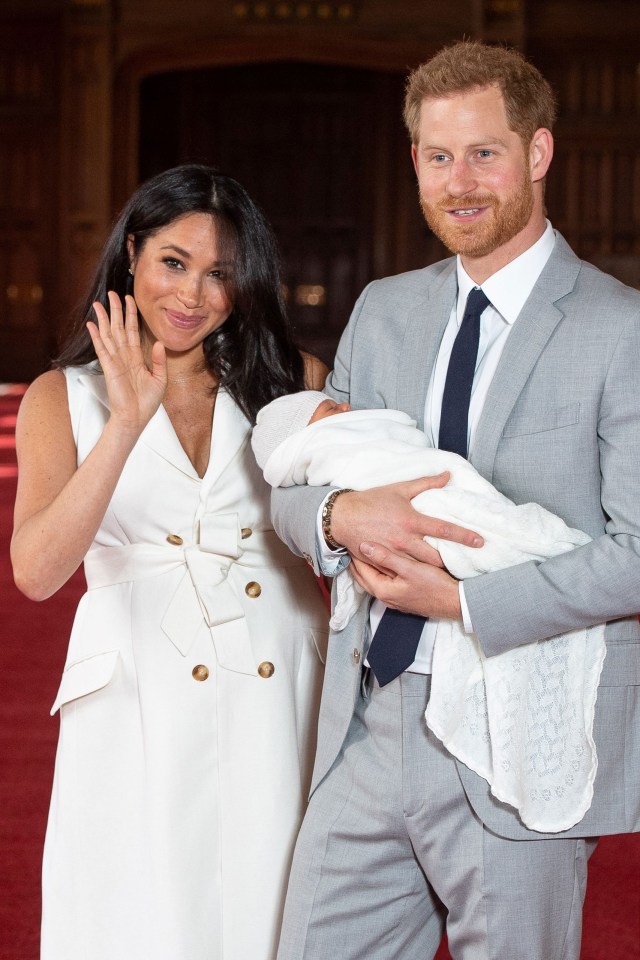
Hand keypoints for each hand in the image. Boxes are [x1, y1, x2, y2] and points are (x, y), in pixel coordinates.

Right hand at [87, 292, 166, 436]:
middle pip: (119, 328)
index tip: (129, 299)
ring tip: (98, 303)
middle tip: (112, 293)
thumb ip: (159, 360)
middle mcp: (124, 356)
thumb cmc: (146, 403)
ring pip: (108, 334)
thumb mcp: (160, 379)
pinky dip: (97, 336)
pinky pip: (102, 349)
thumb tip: (159, 342)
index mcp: (136, 357)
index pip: (133, 331)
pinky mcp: (109, 368)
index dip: (131, 315)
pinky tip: (92, 324)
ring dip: (103, 319)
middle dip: (116, 310)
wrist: (136, 418)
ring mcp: (115, 361)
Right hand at [329, 475, 482, 567]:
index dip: (464, 536)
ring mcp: (394, 553)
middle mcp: (405, 539)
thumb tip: (447, 475)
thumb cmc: (372, 501)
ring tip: (447, 574)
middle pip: (435, 558)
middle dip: (450, 563)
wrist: (343, 516)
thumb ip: (426, 483)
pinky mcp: (383, 561)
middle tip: (464, 565)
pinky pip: (402, 572)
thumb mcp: (400, 489)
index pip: (444, 529)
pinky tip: (422, 577)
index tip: (480, 541)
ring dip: (434, 571)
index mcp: (412, 520)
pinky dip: (413, 574)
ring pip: (420, 568)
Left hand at [351, 543, 461, 619]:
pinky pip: (385, 582)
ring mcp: (394, 599)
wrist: (455, 603)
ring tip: (366, 551)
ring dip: (369, 567)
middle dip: (358, 561)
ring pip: (374, 580)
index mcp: (382, 590)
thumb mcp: (409, 568)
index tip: (351, 539)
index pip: (360, 569)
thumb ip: (386, 558)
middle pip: (364, 576)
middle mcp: (385, 597)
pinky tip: (385, 564)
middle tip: (352, 544)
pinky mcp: (403, 598)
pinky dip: (380, 572)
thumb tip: (364, 546)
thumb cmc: (434, 585)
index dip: (355, 553)